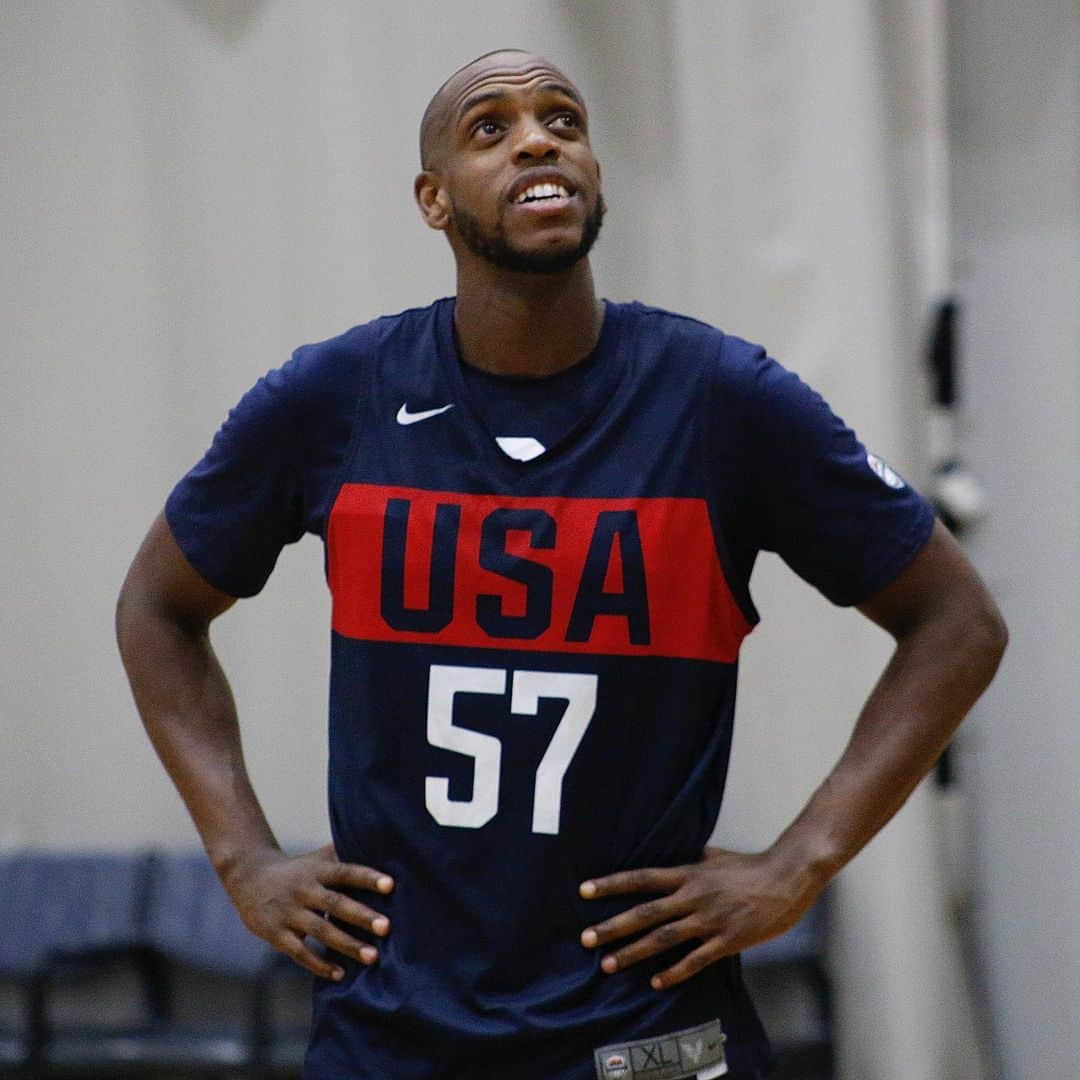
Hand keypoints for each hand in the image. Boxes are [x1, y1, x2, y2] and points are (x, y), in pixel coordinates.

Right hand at [220, 843, 393, 980]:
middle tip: (387, 927)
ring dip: (347, 944)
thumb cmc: (295, 869)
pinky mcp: (277, 934)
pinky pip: (300, 952)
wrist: (248, 877)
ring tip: (372, 957)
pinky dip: (319, 964)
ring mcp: (290, 913)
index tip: (390, 884)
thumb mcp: (317, 858)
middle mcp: (305, 890)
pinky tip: (340, 973)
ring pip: (321, 930)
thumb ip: (343, 855)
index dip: (367, 877)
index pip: (346, 872)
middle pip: (336, 903)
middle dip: (362, 916)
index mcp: (317, 870)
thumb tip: (378, 845)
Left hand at [579, 846, 817, 990]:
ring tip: (609, 965)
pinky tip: (655, 983)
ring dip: (633, 953)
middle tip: (586, 939)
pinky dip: (673, 972)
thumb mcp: (714, 856)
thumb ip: (690, 859)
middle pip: (645, 913)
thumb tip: (673, 854)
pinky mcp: (727, 940)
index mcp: (687, 874)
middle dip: (613, 926)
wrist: (786, 878)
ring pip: (663, 938)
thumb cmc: (749, 866)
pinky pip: (695, 960)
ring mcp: (709, 920)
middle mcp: (692, 896)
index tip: (584, 890)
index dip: (611, 884)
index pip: (641, 878)